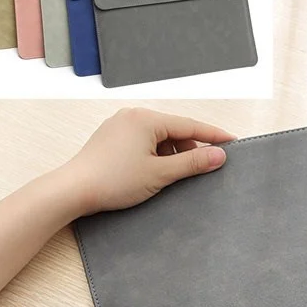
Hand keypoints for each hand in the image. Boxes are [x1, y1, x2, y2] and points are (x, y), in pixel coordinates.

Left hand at [55, 107, 234, 215]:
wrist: (74, 190)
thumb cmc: (114, 180)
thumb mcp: (160, 174)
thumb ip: (193, 163)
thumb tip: (219, 155)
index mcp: (146, 119)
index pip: (190, 125)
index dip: (213, 136)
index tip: (233, 142)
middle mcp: (133, 116)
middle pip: (174, 131)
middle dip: (189, 150)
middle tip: (202, 171)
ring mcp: (121, 126)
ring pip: (159, 138)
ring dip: (171, 156)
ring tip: (172, 178)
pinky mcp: (113, 138)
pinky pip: (144, 143)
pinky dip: (155, 156)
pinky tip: (155, 174)